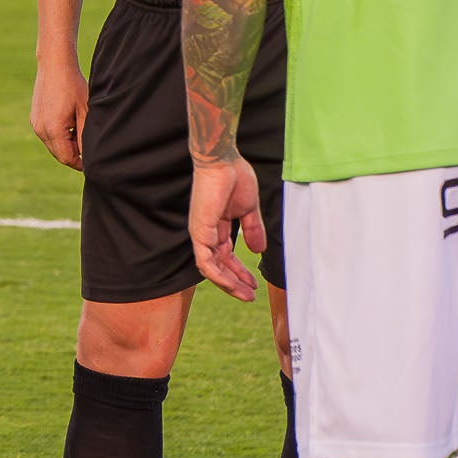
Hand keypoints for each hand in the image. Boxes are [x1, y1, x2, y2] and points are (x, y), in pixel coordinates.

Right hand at [29, 59, 88, 170]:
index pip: (67, 158)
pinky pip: (48, 135)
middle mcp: (41, 130)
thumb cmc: (73, 86)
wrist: (55, 65)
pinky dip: (59, 135)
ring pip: (53, 145)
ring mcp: (36, 124)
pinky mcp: (35, 119)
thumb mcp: (85, 112)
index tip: (93, 159)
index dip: (81, 163)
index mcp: (53, 129)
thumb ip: (85, 136)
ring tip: (79, 126)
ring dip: (66, 144)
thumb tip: (89, 156)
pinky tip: (69, 120)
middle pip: (59, 154)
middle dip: (74, 153)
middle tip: (88, 142)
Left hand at [188, 156, 263, 301]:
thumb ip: (253, 229)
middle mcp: (206, 232)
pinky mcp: (199, 231)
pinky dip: (218, 275)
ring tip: (245, 295)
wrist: (223, 161)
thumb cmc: (234, 176)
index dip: (239, 271)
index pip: (226, 255)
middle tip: (250, 296)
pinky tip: (232, 284)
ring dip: (228, 284)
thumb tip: (259, 251)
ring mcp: (201, 233)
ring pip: (211, 268)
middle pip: (219, 265)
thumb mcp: (249, 208)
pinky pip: (205, 261)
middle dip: (235, 282)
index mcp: (216, 226)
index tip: (254, 284)